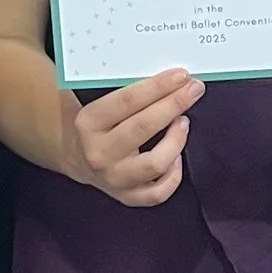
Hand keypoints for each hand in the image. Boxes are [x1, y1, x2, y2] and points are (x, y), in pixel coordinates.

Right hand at [68, 67, 201, 205]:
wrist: (77, 156)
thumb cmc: (97, 123)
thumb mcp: (98, 100)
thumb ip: (123, 88)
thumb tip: (165, 76)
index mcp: (88, 123)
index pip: (128, 101)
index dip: (158, 87)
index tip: (181, 76)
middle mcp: (99, 153)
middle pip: (144, 127)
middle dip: (174, 104)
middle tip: (193, 89)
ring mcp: (113, 178)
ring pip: (155, 163)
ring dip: (176, 140)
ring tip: (183, 122)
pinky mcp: (127, 196)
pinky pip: (158, 192)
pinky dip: (173, 175)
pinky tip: (177, 156)